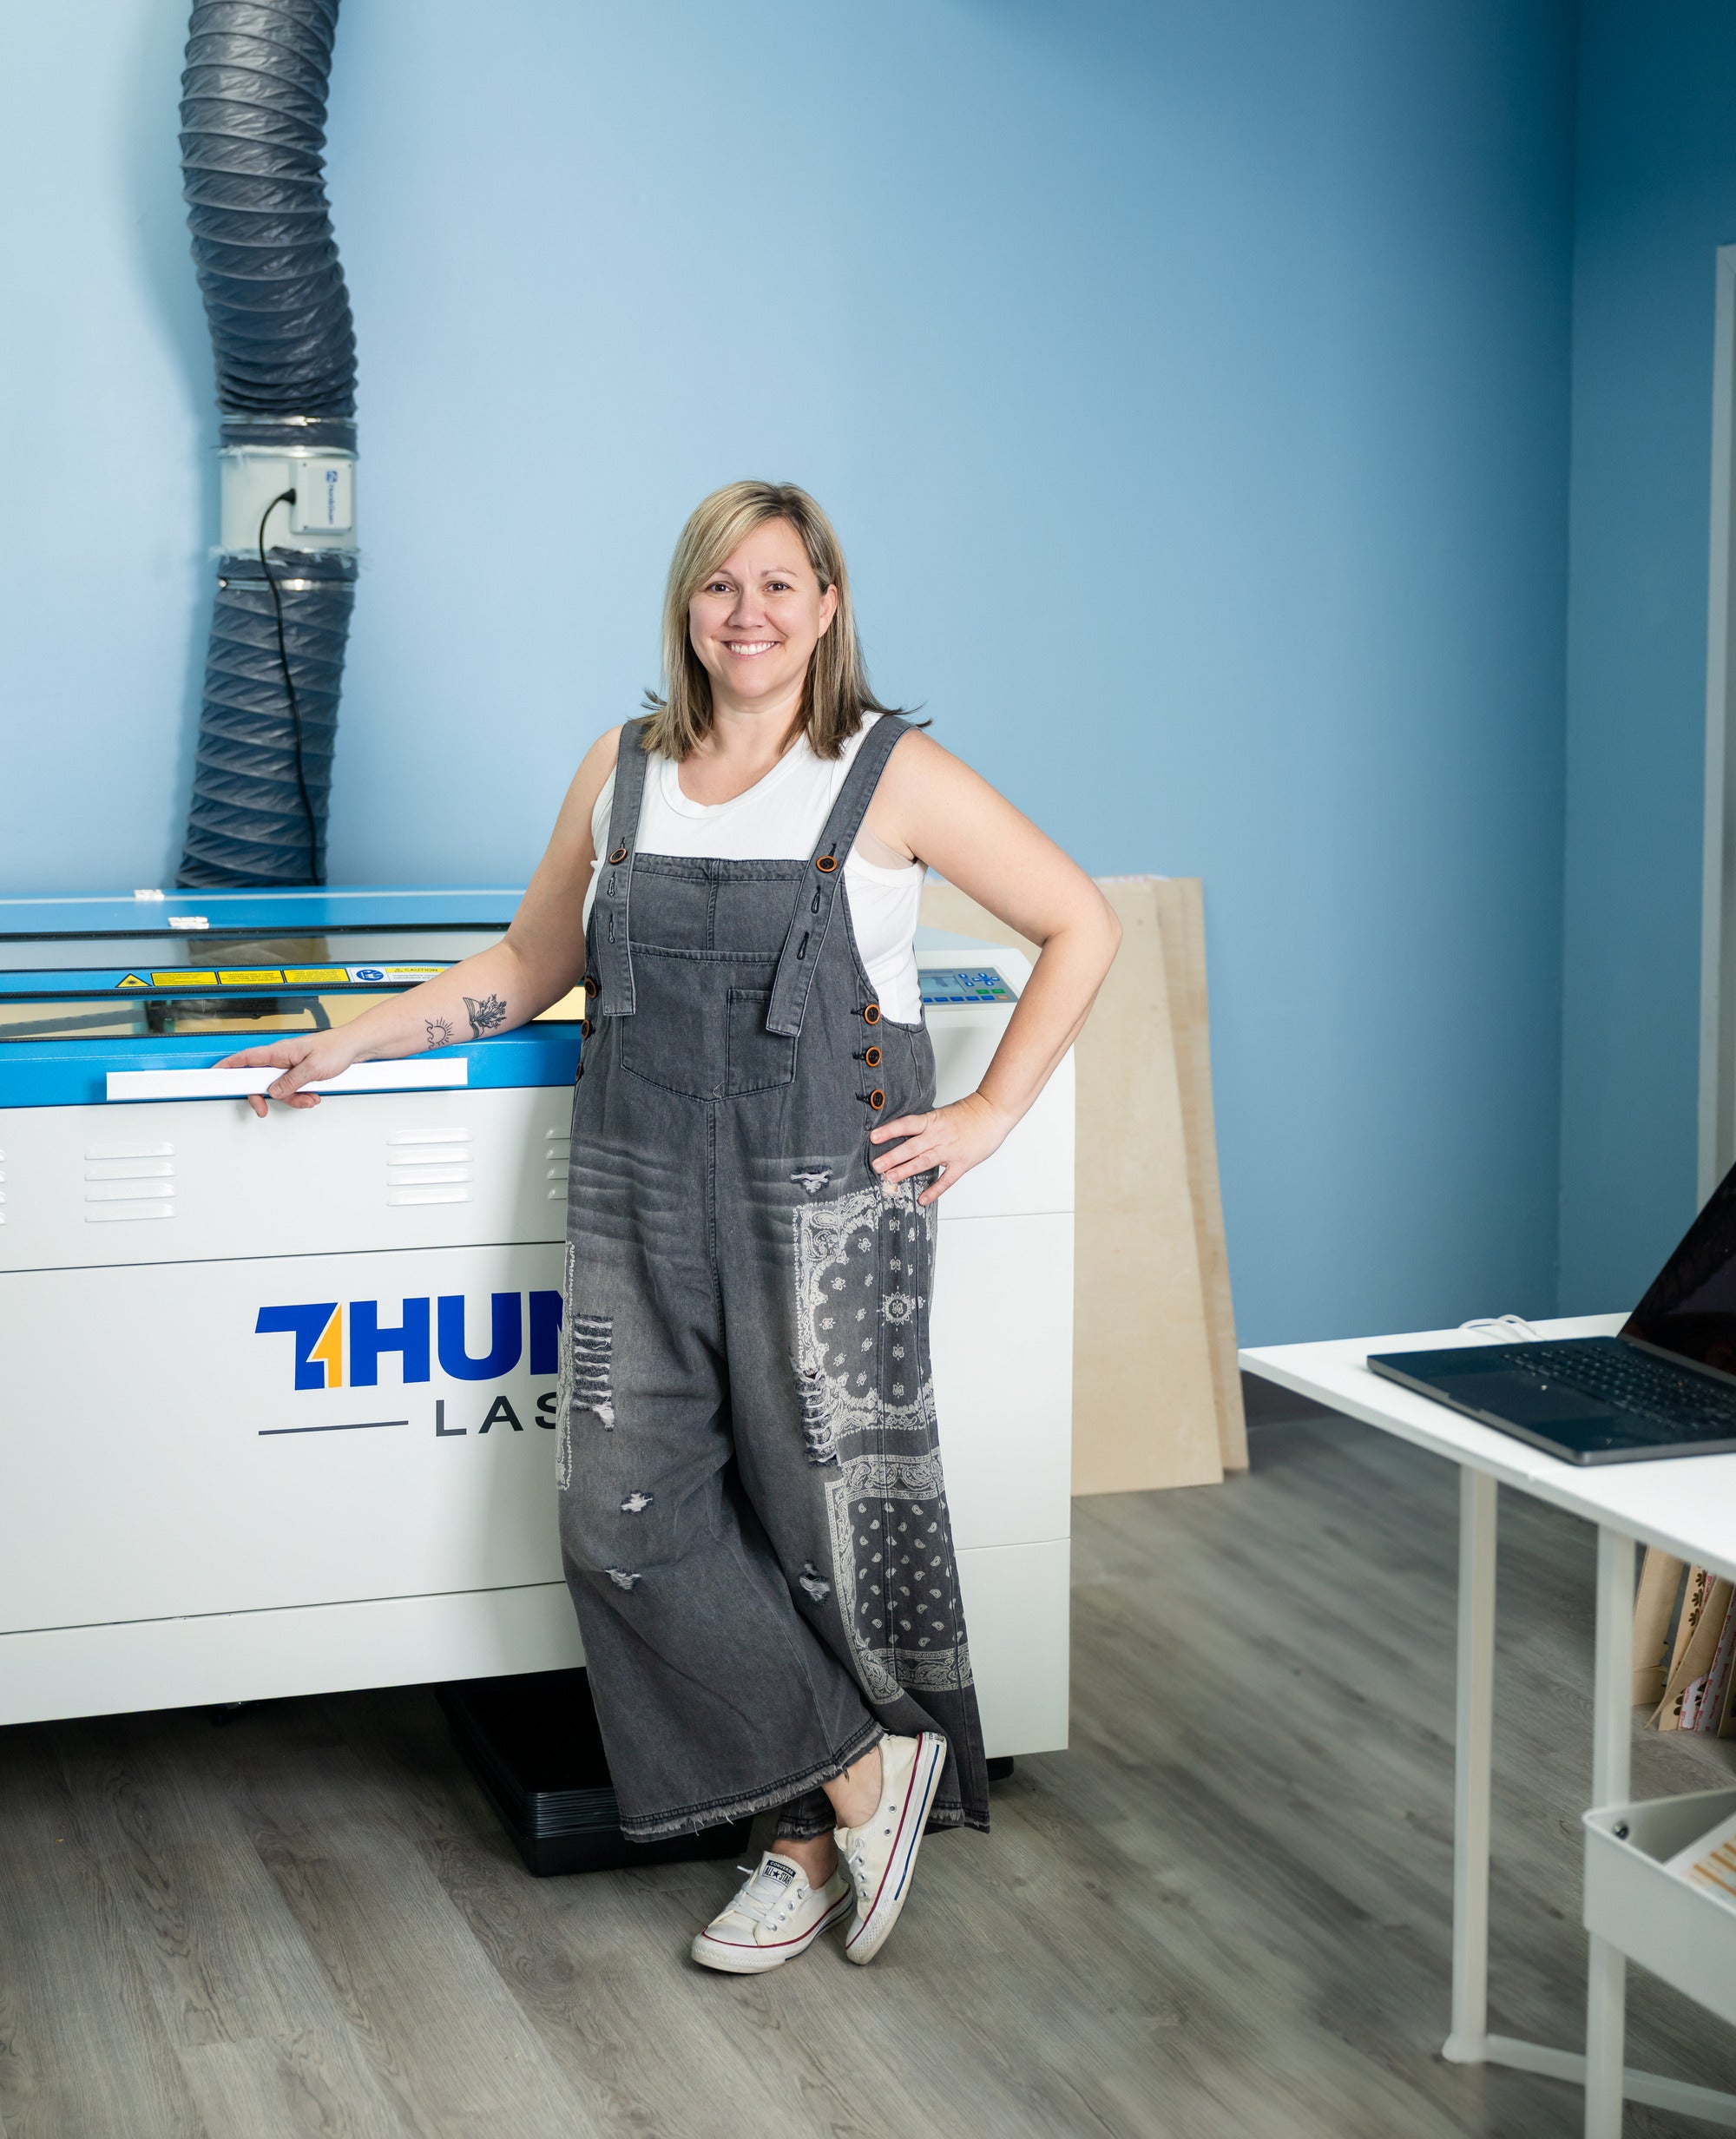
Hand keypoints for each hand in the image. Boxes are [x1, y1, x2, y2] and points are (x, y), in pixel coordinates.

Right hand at [215, 1032, 364, 1116]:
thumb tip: (273, 1092)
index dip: (227, 1067)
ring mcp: (290, 1065)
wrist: (355, 1046)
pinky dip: (301, 1096)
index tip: (214, 1076)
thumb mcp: (313, 1068)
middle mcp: (281, 1058)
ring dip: (292, 1098)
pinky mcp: (300, 1071)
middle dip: (264, 1097)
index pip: (245, 1059)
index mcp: (279, 1052)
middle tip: (262, 1109)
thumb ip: (291, 1081)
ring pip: (278, 1088)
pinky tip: (312, 1095)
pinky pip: (293, 1088)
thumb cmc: (336, 1048)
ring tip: (308, 1099)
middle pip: (259, 1080)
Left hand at [869, 1091, 1013, 1204]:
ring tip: (891, 1178)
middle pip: (911, 1147)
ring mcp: (950, 1151)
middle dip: (892, 1157)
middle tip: (877, 1165)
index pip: (906, 1125)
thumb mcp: (942, 1114)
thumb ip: (926, 1125)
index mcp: (932, 1121)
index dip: (889, 1131)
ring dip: (906, 1171)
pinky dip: (934, 1190)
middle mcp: (938, 1136)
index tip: (873, 1137)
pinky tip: (923, 1199)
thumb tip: (905, 1133)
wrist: (992, 1112)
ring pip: (924, 1162)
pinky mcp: (962, 1163)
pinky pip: (946, 1179)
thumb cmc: (969, 1112)